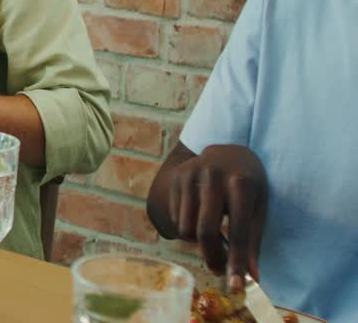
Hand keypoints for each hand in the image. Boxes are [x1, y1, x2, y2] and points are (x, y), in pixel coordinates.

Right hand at [166, 144, 267, 287]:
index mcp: (241, 183)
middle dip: (212, 258)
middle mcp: (213, 176)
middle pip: (205, 230)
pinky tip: (200, 220)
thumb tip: (250, 276)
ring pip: (186, 228)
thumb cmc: (249, 184)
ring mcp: (190, 175)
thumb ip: (253, 240)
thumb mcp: (259, 207)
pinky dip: (189, 229)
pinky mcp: (176, 178)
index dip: (236, 261)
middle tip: (220, 271)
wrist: (227, 149)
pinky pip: (177, 218)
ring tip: (213, 240)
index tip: (235, 286)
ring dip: (199, 244)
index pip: (238, 230)